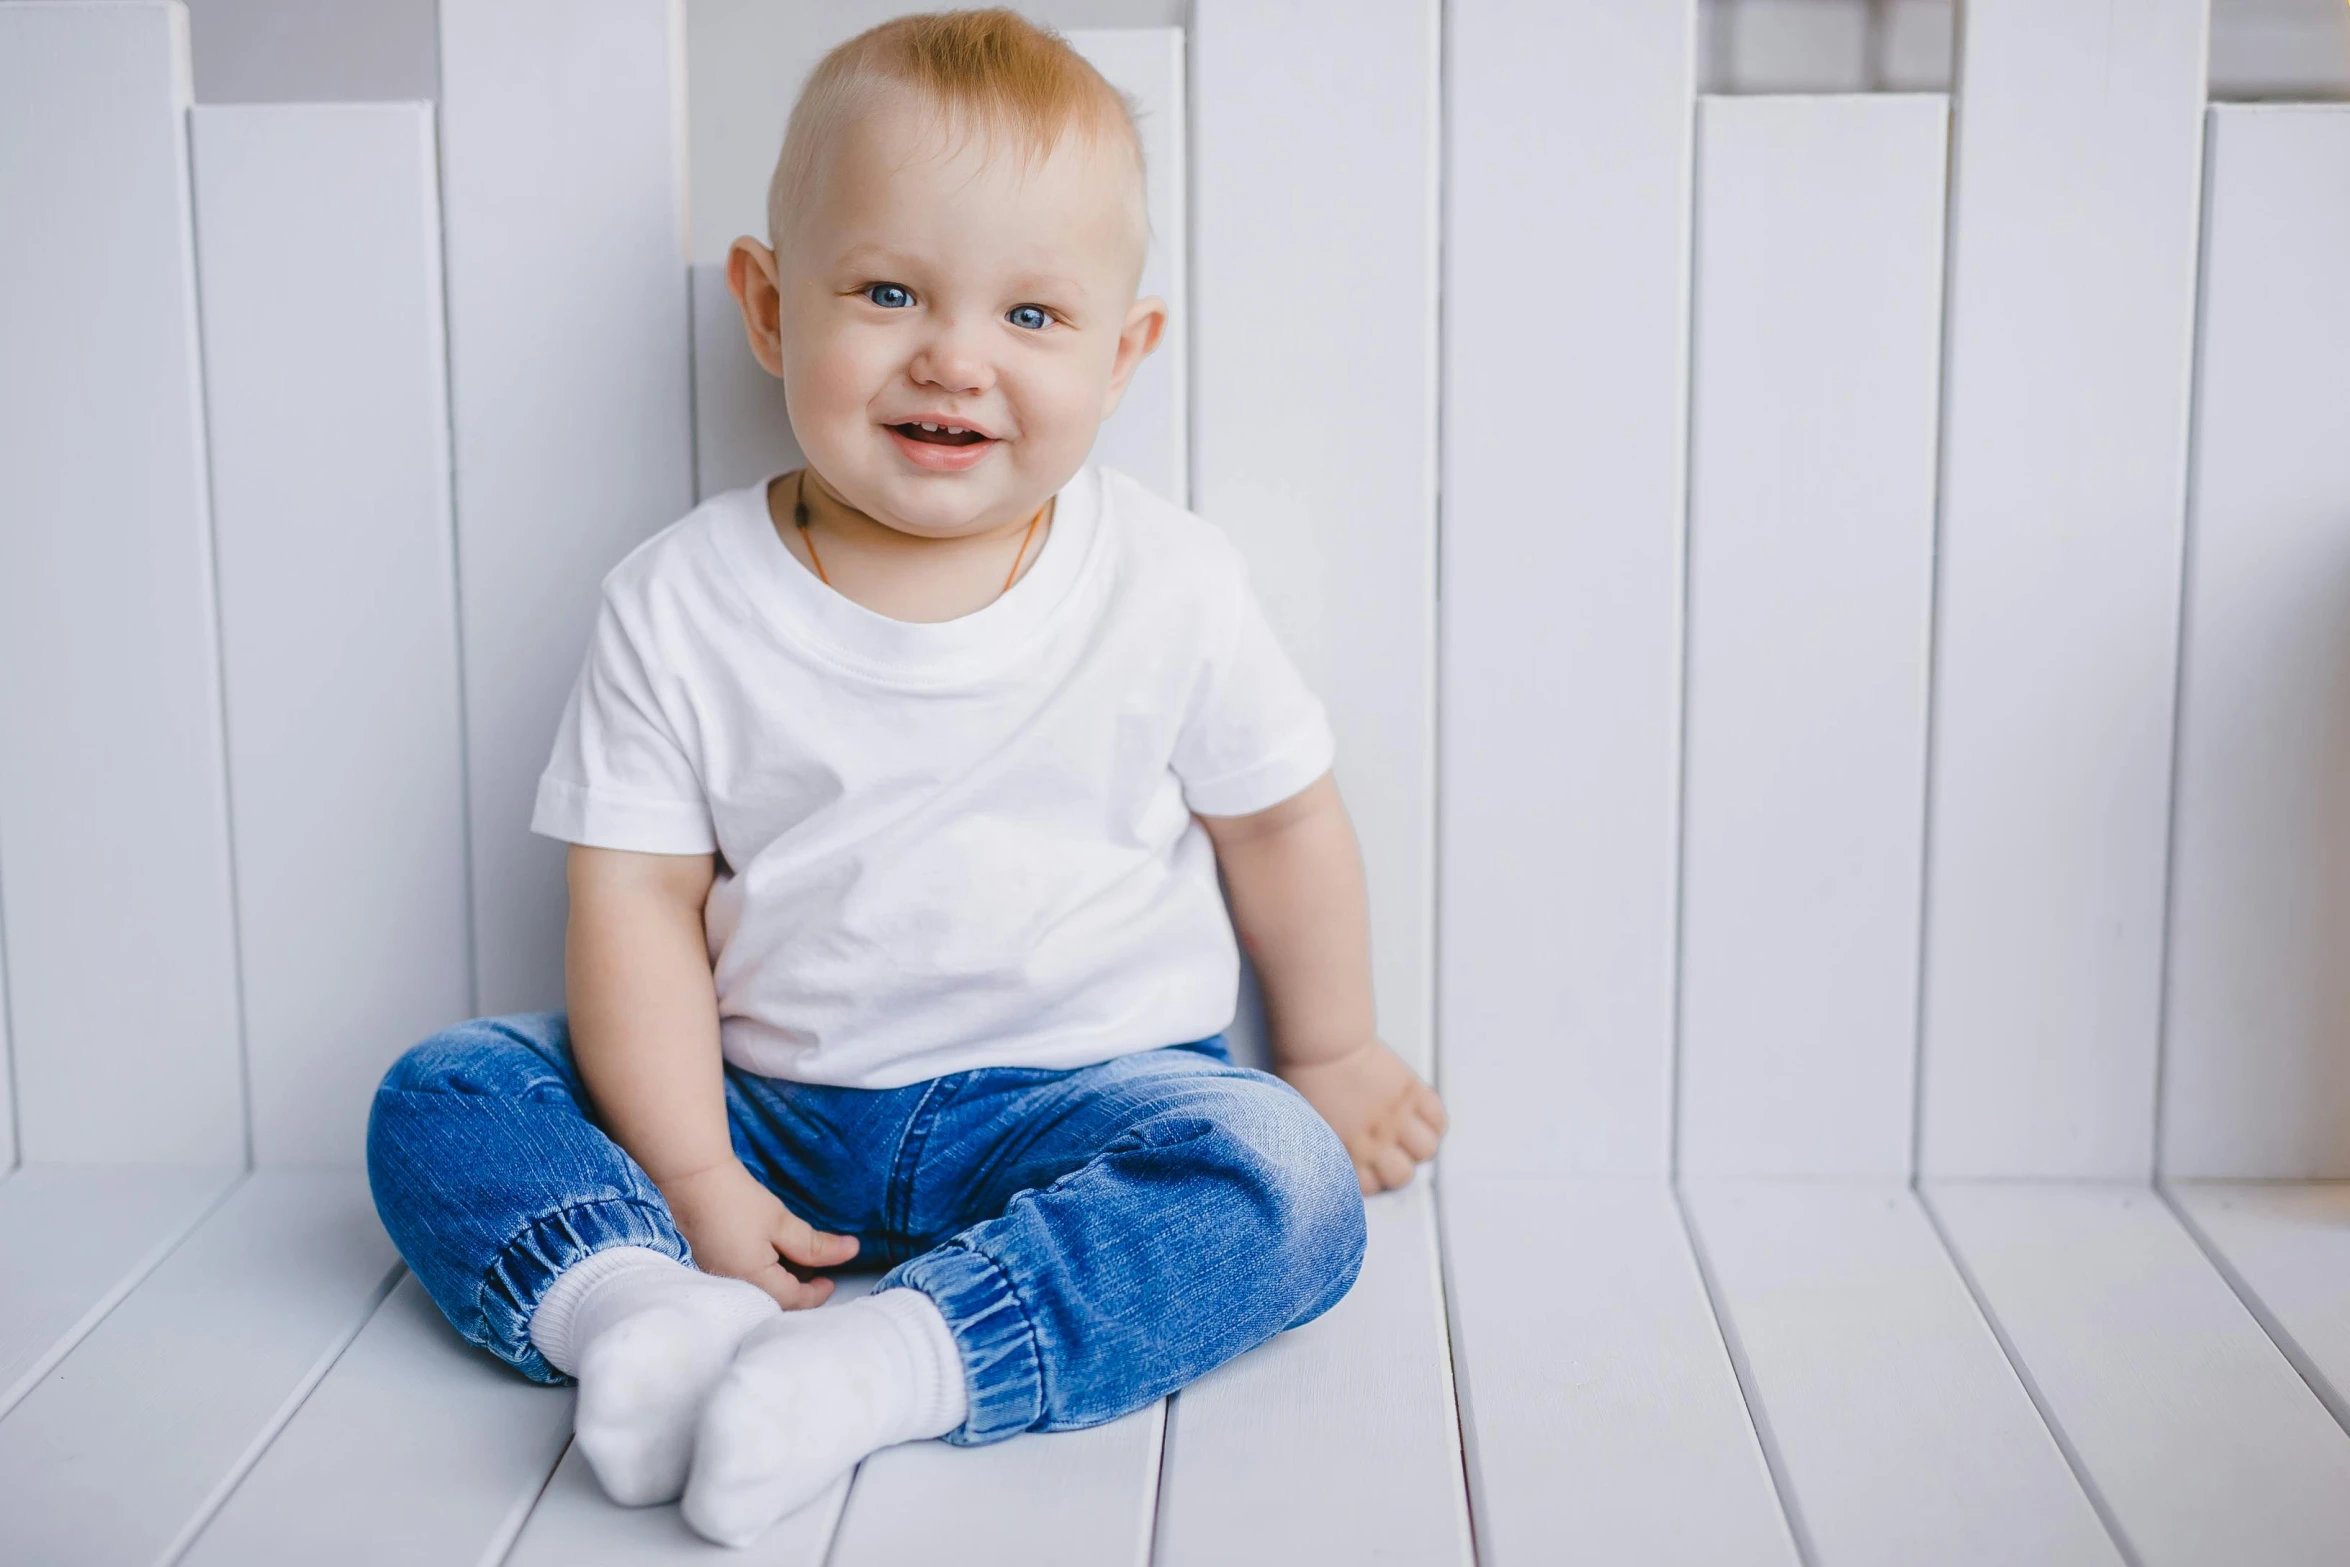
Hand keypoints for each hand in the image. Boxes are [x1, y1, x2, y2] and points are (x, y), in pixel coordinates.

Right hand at [659, 1159, 858, 1307]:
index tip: (831, 1280)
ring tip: (795, 1260)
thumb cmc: (737, 1200)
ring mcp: (715, 1276)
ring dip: (779, 1281)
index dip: (816, 1294)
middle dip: (797, 1291)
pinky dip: (761, 1273)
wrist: (691, 1178)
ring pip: (756, 1291)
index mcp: (752, 1282)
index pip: (792, 1300)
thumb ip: (816, 1245)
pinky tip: (768, 1254)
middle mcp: (731, 1287)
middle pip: (773, 1301)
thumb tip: (852, 1251)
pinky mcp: (708, 1263)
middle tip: (816, 1273)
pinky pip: (741, 1279)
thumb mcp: (782, 1223)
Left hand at [1277, 1038, 1446, 1194]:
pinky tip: (1420, 1114)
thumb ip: (1329, 1147)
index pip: (1372, 1187)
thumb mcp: (1309, 1126)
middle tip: (1392, 1151)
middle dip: (1398, 1166)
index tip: (1372, 1167)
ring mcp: (1395, 1118)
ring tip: (1408, 1132)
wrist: (1322, 1045)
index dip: (1374, 1178)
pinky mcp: (1411, 1093)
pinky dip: (1433, 1121)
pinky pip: (1437, 1119)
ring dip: (1419, 1144)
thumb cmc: (1307, 1078)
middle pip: (1402, 1176)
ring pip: (1426, 1150)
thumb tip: (1341, 1158)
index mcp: (1345, 1154)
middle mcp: (1374, 1142)